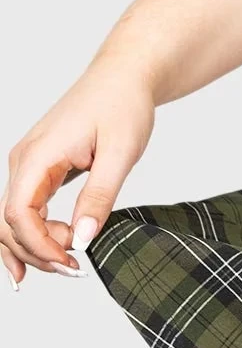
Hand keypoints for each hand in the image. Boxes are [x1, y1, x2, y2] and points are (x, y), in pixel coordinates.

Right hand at [2, 62, 155, 287]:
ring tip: (66, 266)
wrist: (124, 77)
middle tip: (75, 270)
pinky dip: (31, 235)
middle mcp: (24, 161)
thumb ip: (100, 196)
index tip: (71, 262)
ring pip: (12, 219)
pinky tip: (44, 258)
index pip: (18, 213)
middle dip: (36, 253)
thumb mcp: (121, 152)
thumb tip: (81, 238)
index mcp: (38, 155)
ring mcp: (28, 165)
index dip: (39, 245)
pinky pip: (24, 209)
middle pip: (8, 223)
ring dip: (33, 248)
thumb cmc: (123, 105)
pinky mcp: (39, 170)